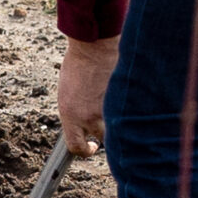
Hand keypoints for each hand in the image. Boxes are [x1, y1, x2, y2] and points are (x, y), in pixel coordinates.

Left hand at [59, 36, 117, 156]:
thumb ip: (76, 114)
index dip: (85, 151)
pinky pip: (128, 113)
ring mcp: (108, 109)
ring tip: (115, 102)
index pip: (76, 147)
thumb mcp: (68, 94)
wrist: (93, 46)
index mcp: (71, 116)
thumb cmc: (78, 66)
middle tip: (107, 121)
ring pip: (118, 126)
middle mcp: (89, 117)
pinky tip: (126, 93)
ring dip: (118, 118)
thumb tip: (85, 127)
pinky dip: (129, 107)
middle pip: (103, 139)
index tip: (91, 147)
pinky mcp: (123, 102)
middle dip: (106, 133)